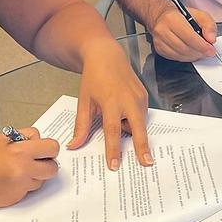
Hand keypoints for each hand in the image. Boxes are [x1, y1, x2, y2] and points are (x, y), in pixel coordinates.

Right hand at [0, 127, 58, 208]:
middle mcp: (24, 170)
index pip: (52, 147)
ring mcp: (21, 187)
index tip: (42, 148)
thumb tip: (38, 140)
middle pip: (53, 168)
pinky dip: (24, 186)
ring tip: (16, 171)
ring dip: (35, 176)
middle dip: (46, 163)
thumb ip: (23, 138)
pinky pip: (29, 191)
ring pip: (41, 181)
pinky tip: (9, 181)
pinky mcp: (16, 199)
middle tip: (35, 161)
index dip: (48, 147)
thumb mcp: (1, 139)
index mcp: (21, 152)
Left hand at [68, 42, 152, 168]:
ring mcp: (139, 97)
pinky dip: (133, 119)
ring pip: (139, 123)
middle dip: (142, 147)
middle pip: (137, 128)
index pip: (112, 131)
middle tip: (147, 163)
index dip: (113, 150)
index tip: (114, 165)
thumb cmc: (93, 78)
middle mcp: (128, 100)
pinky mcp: (144, 96)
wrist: (106, 56)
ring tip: (116, 116)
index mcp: (111, 102)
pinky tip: (122, 110)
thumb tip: (74, 145)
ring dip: (132, 130)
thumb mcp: (84, 102)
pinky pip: (141, 115)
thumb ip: (82, 126)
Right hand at [150, 7, 217, 61]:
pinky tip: (192, 53)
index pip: (188, 37)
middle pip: (184, 48)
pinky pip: (175, 58)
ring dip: (193, 56)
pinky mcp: (159, 49)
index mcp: (172, 18)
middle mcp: (162, 30)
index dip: (201, 46)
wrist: (163, 16)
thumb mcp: (200, 15)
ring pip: (180, 55)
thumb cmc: (181, 15)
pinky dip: (186, 58)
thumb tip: (211, 39)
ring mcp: (159, 41)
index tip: (211, 50)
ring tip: (201, 52)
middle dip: (199, 52)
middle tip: (208, 52)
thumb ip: (209, 25)